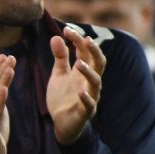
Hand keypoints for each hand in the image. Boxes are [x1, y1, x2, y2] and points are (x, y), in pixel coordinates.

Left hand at [47, 26, 105, 144]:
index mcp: (83, 72)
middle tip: (86, 39)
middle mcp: (90, 82)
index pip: (85, 52)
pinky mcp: (86, 112)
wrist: (61, 124)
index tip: (66, 30)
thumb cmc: (63, 97)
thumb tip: (56, 36)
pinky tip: (80, 91)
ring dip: (89, 72)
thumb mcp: (59, 74)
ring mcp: (90, 97)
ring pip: (96, 82)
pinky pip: (89, 105)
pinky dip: (86, 98)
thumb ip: (60, 57)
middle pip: (99, 63)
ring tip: (78, 63)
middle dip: (94, 50)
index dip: (78, 40)